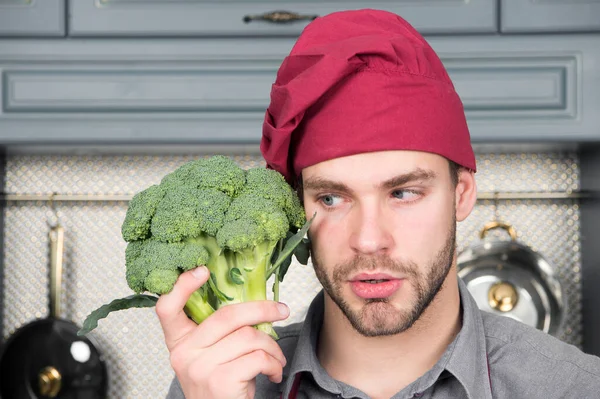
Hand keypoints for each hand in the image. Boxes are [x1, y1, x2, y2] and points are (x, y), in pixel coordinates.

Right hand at [155, 266, 289, 398]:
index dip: (182, 286)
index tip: (202, 270)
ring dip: (271, 346)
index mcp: (179, 341)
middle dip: (262, 309)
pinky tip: (272, 372)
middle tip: (281, 310)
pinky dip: (273, 363)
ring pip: (249, 337)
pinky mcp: (219, 381)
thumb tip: (252, 300)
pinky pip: (257, 357)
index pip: (167, 308)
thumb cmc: (222, 385)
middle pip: (227, 316)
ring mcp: (199, 367)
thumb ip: (219, 331)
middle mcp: (183, 353)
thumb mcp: (211, 355)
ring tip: (275, 358)